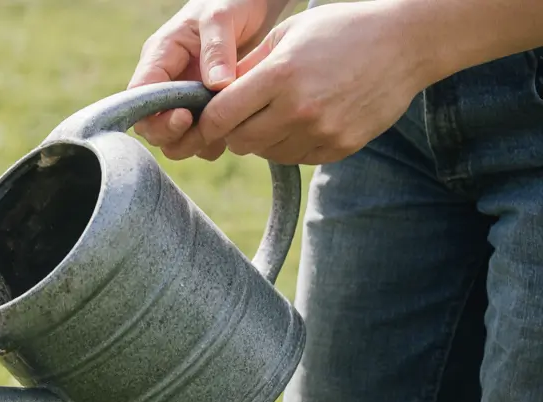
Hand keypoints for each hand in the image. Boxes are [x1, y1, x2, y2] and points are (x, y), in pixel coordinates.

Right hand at [129, 0, 287, 160]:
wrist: (253, 4)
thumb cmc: (231, 2)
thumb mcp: (221, 17)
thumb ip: (217, 50)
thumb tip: (216, 86)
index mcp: (158, 57)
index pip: (138, 97)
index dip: (155, 116)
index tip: (186, 117)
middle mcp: (164, 80)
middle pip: (150, 125)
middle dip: (173, 135)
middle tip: (206, 130)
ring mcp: (182, 96)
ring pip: (172, 136)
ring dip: (193, 143)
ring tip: (220, 134)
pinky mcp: (201, 106)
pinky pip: (196, 136)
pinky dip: (211, 142)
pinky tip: (232, 132)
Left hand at [167, 2, 433, 164]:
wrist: (407, 42)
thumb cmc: (341, 30)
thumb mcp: (288, 35)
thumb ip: (247, 67)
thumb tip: (209, 96)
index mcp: (280, 75)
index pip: (220, 117)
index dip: (207, 121)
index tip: (206, 118)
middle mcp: (299, 108)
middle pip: (239, 142)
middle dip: (233, 131)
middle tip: (244, 114)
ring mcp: (321, 131)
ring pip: (266, 153)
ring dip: (263, 139)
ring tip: (280, 112)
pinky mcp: (340, 147)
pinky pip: (296, 158)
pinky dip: (291, 145)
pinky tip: (306, 120)